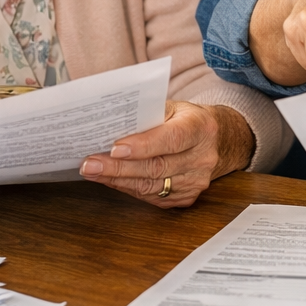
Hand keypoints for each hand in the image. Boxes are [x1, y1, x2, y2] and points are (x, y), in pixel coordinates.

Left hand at [78, 102, 254, 207]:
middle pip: (156, 167)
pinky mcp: (187, 198)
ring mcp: (196, 181)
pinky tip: (110, 180)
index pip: (171, 139)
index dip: (142, 146)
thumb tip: (108, 123)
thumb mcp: (172, 106)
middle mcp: (202, 157)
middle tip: (90, 164)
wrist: (214, 140)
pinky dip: (128, 188)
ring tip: (92, 172)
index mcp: (201, 128)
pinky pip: (152, 197)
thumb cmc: (185, 119)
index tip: (114, 148)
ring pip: (151, 186)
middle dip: (118, 167)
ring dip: (117, 180)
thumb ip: (147, 114)